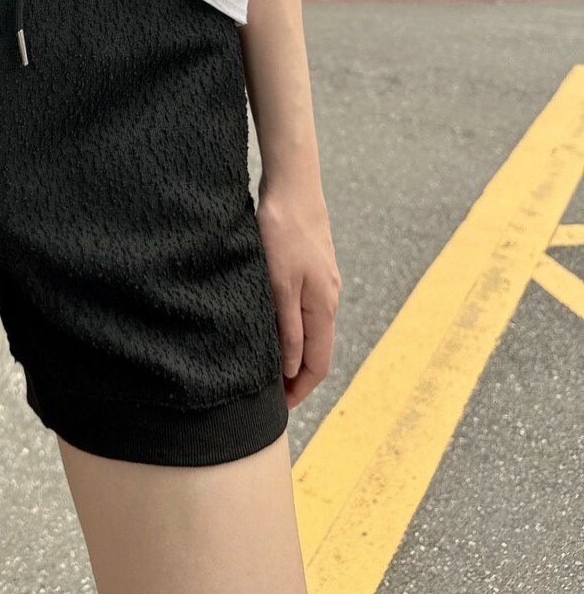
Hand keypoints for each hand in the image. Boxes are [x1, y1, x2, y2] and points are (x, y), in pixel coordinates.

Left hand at [255, 175, 341, 409]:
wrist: (293, 184)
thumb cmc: (282, 231)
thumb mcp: (279, 284)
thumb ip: (287, 328)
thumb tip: (292, 369)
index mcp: (323, 307)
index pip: (318, 364)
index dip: (300, 390)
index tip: (278, 408)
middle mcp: (328, 298)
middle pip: (317, 351)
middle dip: (296, 378)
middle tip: (268, 395)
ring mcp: (323, 282)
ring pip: (311, 330)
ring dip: (293, 353)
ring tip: (265, 366)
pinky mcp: (313, 268)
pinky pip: (306, 310)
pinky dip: (292, 329)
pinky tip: (270, 327)